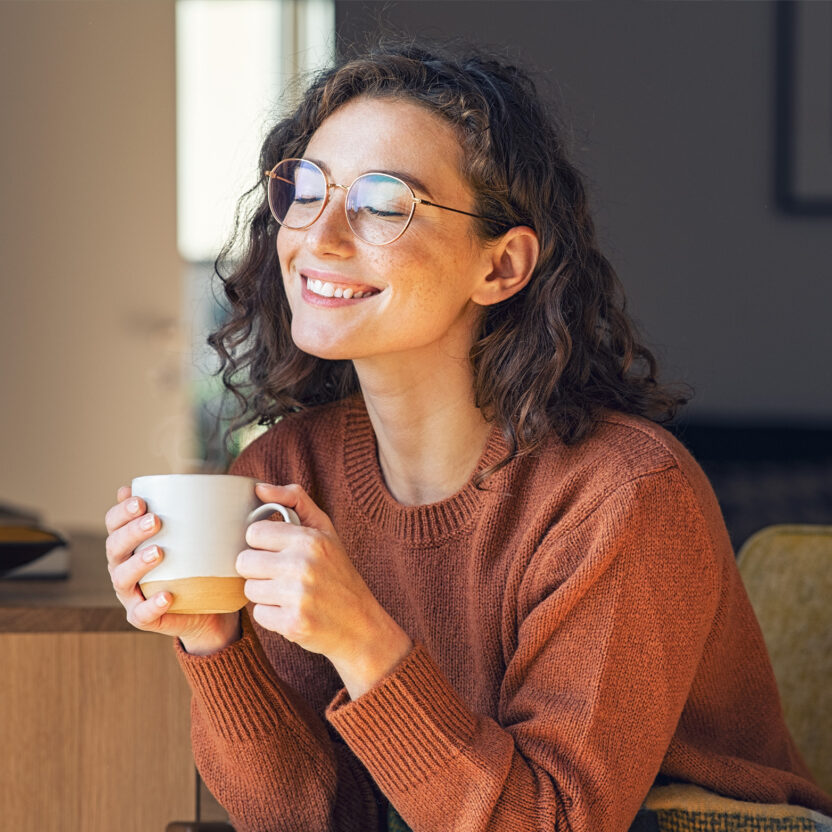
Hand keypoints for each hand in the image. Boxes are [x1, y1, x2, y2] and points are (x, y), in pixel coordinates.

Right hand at [104, 485, 240, 652]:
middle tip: (155, 521)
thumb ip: (194, 510)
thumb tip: (199, 478)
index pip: (114, 523)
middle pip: (114, 547)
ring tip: (158, 552)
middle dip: (131, 532)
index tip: (140, 500)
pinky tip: (167, 596)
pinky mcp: (144, 618)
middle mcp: (124, 567)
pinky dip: (152, 605)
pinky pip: (142, 614)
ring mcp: (132, 594)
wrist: (209, 609)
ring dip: (137, 564)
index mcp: (131, 543)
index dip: (121, 511)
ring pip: (122, 579)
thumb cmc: (199, 563)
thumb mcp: (198, 535)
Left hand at [238, 483, 412, 697]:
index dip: (262, 543)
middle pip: (245, 562)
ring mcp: (298, 596)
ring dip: (264, 593)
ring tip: (288, 593)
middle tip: (281, 574)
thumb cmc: (338, 572)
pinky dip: (272, 615)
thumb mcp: (325, 530)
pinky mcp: (293, 623)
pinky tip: (292, 611)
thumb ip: (295, 501)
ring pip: (249, 589)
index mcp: (309, 539)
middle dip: (259, 569)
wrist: (360, 623)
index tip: (278, 551)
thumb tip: (259, 487)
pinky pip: (258, 614)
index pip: (253, 532)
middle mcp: (303, 565)